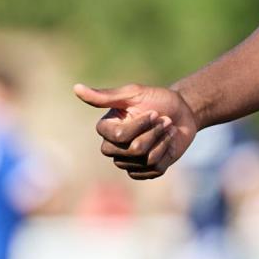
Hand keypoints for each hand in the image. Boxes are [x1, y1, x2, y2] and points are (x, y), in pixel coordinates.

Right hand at [73, 83, 199, 180]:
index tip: (153, 112)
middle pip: (133, 150)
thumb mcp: (134, 94)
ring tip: (166, 129)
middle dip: (153, 133)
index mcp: (107, 129)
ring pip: (145, 159)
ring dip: (162, 140)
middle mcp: (113, 147)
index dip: (140, 125)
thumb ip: (105, 96)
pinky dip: (166, 153)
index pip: (119, 136)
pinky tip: (168, 142)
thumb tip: (76, 88)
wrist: (183, 112)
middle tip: (162, 120)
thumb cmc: (158, 100)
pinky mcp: (144, 171)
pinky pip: (155, 169)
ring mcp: (128, 161)